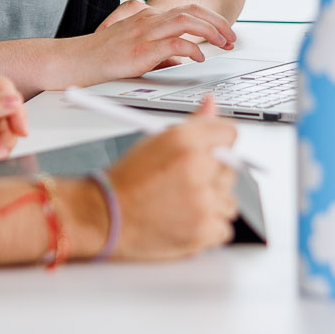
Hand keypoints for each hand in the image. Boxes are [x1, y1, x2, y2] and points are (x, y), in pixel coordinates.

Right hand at [66, 2, 237, 83]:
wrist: (71, 61)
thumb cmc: (97, 59)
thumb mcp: (134, 52)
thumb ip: (158, 53)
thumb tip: (177, 60)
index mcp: (145, 16)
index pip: (186, 10)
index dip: (210, 19)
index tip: (224, 32)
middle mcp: (147, 18)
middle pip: (192, 11)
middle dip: (217, 23)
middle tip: (232, 37)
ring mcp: (144, 31)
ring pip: (187, 21)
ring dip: (211, 31)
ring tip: (223, 44)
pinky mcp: (141, 48)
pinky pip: (175, 43)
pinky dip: (192, 49)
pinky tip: (199, 57)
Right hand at [104, 95, 238, 258]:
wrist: (104, 216)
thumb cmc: (125, 181)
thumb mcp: (155, 141)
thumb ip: (193, 123)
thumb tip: (212, 103)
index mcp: (184, 141)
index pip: (229, 133)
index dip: (217, 143)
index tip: (209, 152)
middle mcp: (197, 168)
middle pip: (230, 168)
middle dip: (212, 175)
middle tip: (183, 182)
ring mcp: (203, 202)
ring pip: (229, 200)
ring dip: (212, 203)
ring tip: (181, 203)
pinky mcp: (204, 230)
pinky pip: (224, 228)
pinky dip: (208, 228)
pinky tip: (184, 220)